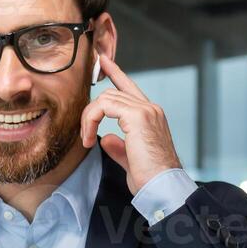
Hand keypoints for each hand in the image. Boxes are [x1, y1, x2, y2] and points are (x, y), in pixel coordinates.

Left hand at [79, 53, 182, 194]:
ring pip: (106, 98)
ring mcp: (146, 110)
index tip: (103, 62)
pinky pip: (104, 105)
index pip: (130, 88)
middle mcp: (150, 109)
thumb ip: (118, 146)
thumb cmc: (150, 178)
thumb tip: (106, 138)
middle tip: (84, 135)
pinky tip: (89, 138)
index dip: (115, 74)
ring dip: (89, 118)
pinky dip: (91, 119)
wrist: (162, 185)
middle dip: (91, 110)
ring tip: (86, 139)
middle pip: (112, 93)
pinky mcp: (138, 115)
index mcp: (150, 116)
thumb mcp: (130, 159)